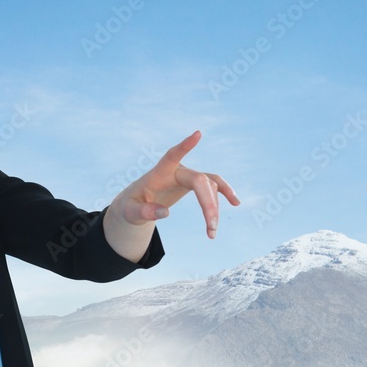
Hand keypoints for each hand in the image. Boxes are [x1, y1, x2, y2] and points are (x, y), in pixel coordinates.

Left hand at [104, 131, 240, 259]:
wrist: (137, 205)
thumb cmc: (132, 206)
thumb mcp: (131, 213)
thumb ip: (144, 212)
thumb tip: (165, 213)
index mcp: (158, 173)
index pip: (172, 155)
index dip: (184, 146)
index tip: (198, 134)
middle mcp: (176, 171)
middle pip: (199, 181)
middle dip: (208, 204)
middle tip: (211, 230)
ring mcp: (187, 176)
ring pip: (209, 186)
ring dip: (214, 208)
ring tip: (212, 233)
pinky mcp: (194, 183)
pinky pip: (214, 186)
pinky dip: (224, 193)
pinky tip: (235, 202)